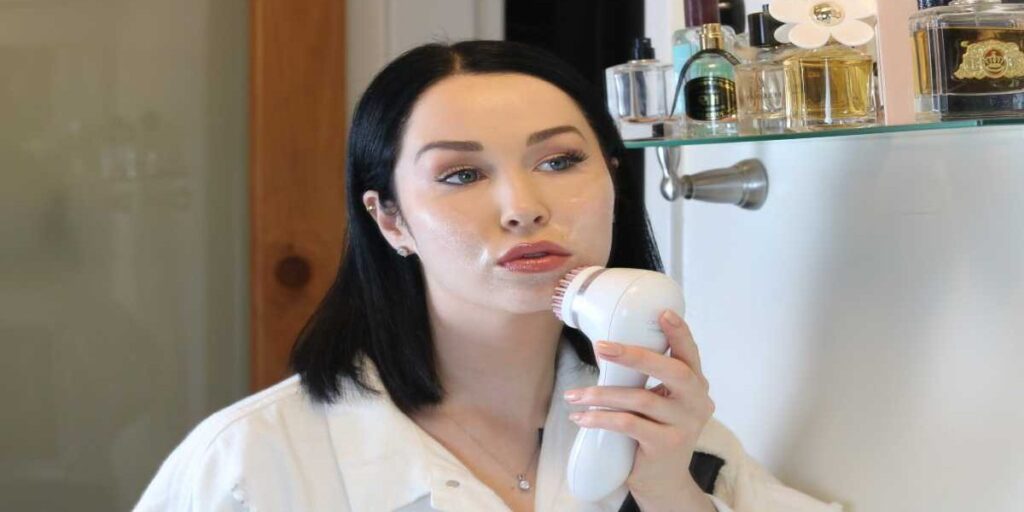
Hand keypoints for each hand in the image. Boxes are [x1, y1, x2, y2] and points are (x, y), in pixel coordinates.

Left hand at [563, 310, 715, 510]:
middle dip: (634, 355)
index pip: (691, 354)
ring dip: (602, 394)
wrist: (664, 480)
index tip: (663, 314)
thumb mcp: (659, 401)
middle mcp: (697, 403)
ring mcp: (685, 425)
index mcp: (696, 385)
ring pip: (641, 399)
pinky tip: (581, 417)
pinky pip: (629, 424)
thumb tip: (607, 347)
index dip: (679, 333)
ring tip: (574, 395)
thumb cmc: (656, 431)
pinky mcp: (666, 445)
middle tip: (601, 346)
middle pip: (671, 371)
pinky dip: (601, 418)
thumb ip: (647, 378)